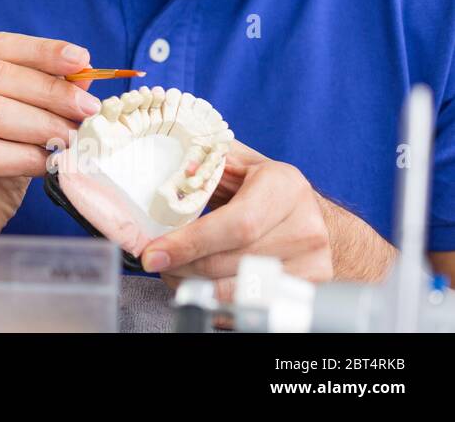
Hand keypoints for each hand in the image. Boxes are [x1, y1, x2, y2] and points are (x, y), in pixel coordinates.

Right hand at [0, 32, 100, 235]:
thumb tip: (81, 75)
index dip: (39, 51)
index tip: (80, 59)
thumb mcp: (14, 138)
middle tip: (88, 108)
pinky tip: (47, 165)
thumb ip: (38, 104)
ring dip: (43, 124)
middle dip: (50, 90)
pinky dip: (25, 157)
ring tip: (72, 140)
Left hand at [143, 139, 332, 299]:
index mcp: (284, 186)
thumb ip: (206, 164)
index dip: (192, 242)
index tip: (155, 253)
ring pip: (241, 288)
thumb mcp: (240, 163)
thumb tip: (167, 175)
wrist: (313, 218)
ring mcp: (312, 261)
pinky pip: (254, 305)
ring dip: (197, 287)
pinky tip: (201, 288)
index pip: (236, 224)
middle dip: (185, 266)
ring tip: (175, 273)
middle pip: (234, 260)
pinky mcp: (309, 288)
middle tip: (158, 262)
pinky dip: (219, 302)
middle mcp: (305, 226)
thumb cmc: (267, 188)